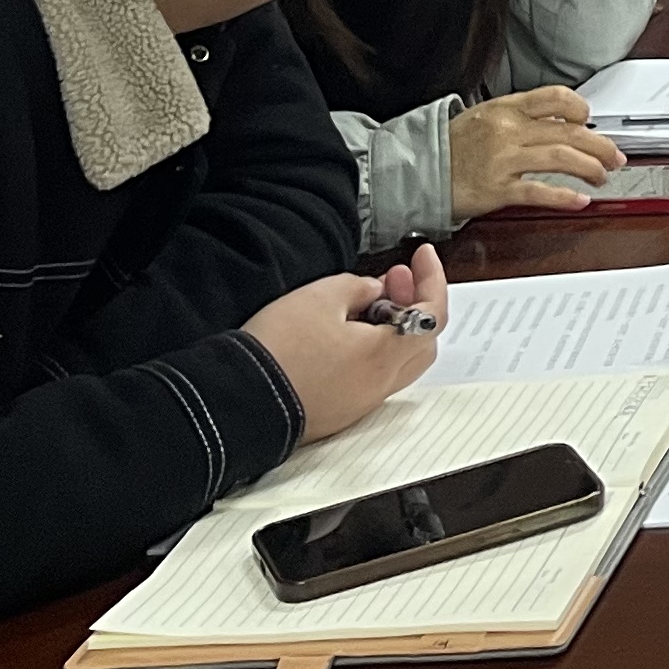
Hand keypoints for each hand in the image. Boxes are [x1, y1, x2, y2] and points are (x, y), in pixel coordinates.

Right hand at [247, 250, 448, 440]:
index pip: (433, 315)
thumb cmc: (278, 349)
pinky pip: (370, 377)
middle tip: (394, 277)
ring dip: (394, 327)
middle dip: (416, 303)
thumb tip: (376, 292)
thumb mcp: (321, 296)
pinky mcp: (337, 412)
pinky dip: (372, 350)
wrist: (235, 401)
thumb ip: (359, 287)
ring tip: (366, 301)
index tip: (422, 256)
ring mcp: (358, 403)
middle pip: (422, 342)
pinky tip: (346, 332)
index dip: (433, 279)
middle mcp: (379, 385)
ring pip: (397, 361)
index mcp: (384, 356)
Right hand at [447, 87, 626, 216]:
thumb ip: (520, 116)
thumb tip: (559, 121)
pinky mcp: (497, 190)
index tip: (590, 120)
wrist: (416, 172)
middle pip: (568, 132)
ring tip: (601, 176)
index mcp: (506, 109)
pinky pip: (539, 191)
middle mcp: (508, 131)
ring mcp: (503, 160)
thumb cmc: (452, 147)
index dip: (581, 109)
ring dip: (590, 168)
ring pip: (561, 159)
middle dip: (599, 145)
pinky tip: (579, 200)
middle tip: (614, 156)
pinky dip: (564, 196)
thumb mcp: (485, 116)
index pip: (556, 98)